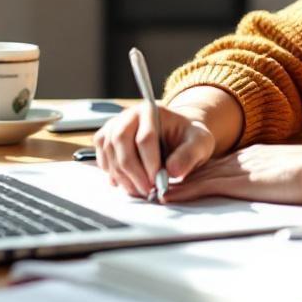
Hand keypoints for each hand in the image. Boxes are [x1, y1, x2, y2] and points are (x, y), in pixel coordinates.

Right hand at [93, 103, 216, 197]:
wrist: (177, 135)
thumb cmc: (188, 138)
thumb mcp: (199, 143)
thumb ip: (190, 155)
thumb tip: (172, 170)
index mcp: (152, 110)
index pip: (145, 137)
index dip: (150, 163)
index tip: (158, 181)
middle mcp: (129, 115)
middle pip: (120, 142)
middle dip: (133, 171)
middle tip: (147, 190)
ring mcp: (114, 126)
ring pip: (109, 151)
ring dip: (123, 176)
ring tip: (140, 190)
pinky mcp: (106, 140)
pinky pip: (102, 158)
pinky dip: (113, 174)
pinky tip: (128, 183)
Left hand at [161, 140, 301, 207]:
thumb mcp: (296, 175)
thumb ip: (282, 179)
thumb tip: (283, 188)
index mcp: (257, 156)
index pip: (219, 164)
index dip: (197, 170)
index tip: (180, 174)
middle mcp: (244, 158)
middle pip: (203, 166)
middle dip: (178, 173)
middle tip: (154, 179)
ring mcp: (241, 168)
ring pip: (198, 174)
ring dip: (174, 182)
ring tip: (150, 188)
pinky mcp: (241, 181)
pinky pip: (204, 185)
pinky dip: (183, 190)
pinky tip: (167, 196)